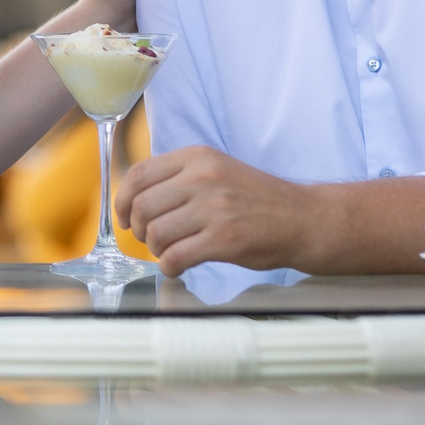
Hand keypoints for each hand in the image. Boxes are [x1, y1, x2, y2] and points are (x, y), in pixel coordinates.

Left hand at [115, 145, 313, 275]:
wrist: (302, 218)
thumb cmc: (256, 200)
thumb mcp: (217, 170)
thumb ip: (179, 177)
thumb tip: (134, 198)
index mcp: (197, 157)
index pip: (139, 175)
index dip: (122, 200)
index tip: (124, 218)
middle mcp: (203, 177)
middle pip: (142, 206)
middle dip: (138, 229)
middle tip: (150, 240)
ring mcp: (214, 208)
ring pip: (155, 233)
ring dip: (156, 250)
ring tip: (171, 252)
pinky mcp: (224, 239)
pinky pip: (175, 256)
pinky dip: (169, 266)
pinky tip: (178, 266)